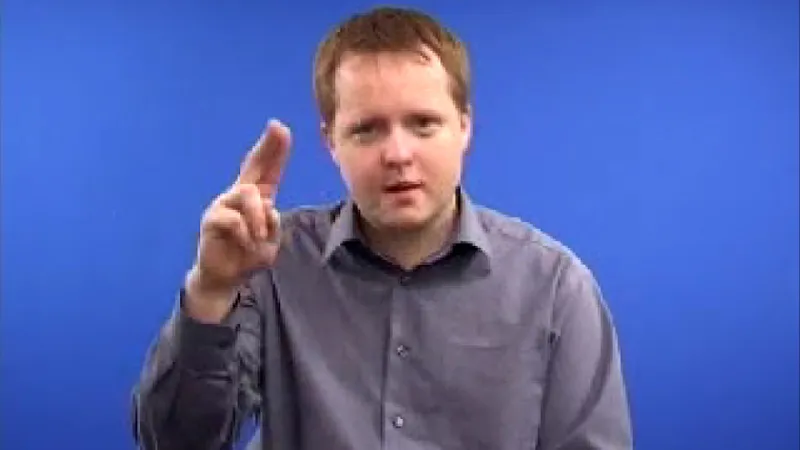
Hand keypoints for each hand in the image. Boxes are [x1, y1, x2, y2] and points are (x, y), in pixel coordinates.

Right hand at [185, 120, 290, 320]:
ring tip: (258, 238)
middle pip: (253, 167)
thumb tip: (266, 207)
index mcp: (257, 199)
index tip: (281, 128)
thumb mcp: (270, 242)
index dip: (274, 150)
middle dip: (268, 147)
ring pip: (247, 194)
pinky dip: (244, 233)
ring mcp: (223, 205)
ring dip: (258, 218)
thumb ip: (272, 224)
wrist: (224, 278)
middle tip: (278, 129)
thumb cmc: (247, 256)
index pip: (267, 170)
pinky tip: (243, 244)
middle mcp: (239, 196)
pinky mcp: (211, 219)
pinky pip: (233, 218)